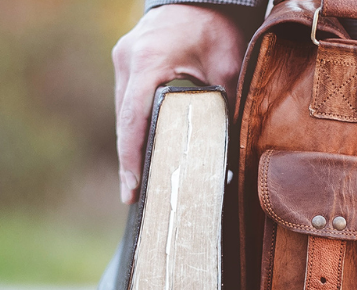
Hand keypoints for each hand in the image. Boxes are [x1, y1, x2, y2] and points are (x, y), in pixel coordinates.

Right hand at [112, 4, 247, 203]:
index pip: (134, 118)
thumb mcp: (227, 65)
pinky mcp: (127, 61)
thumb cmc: (217, 26)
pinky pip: (127, 100)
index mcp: (149, 60)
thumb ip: (226, 104)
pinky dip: (135, 125)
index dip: (131, 157)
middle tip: (137, 196)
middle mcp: (128, 59)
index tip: (131, 189)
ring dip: (131, 143)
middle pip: (125, 120)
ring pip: (123, 112)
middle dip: (130, 159)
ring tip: (140, 182)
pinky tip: (145, 149)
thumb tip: (233, 148)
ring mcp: (124, 59)